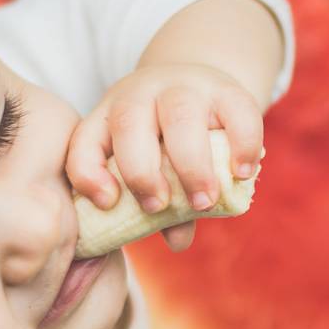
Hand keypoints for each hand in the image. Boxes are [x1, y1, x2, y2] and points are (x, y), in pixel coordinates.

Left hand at [66, 63, 262, 251]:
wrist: (199, 88)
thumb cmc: (164, 141)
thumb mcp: (149, 166)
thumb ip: (158, 204)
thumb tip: (177, 242)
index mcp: (108, 117)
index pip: (85, 142)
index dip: (89, 175)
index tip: (108, 203)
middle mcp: (141, 94)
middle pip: (130, 125)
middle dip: (142, 173)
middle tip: (159, 208)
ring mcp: (184, 86)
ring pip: (181, 116)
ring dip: (192, 165)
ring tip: (205, 202)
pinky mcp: (227, 88)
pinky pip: (237, 112)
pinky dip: (242, 145)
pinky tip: (243, 174)